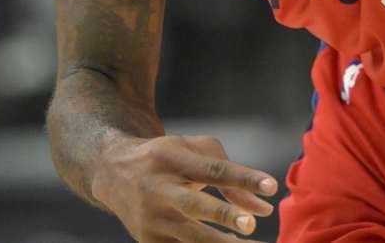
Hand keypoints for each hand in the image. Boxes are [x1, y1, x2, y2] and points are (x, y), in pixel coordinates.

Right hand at [91, 134, 278, 241]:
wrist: (113, 172)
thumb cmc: (168, 157)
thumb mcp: (195, 150)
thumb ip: (232, 173)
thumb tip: (262, 209)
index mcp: (172, 158)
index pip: (212, 169)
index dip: (242, 178)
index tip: (271, 186)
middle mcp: (158, 189)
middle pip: (194, 204)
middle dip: (223, 215)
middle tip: (250, 224)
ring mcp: (152, 218)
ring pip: (191, 238)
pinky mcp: (149, 241)